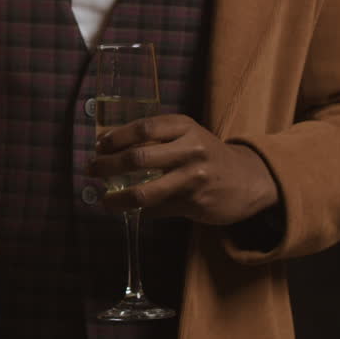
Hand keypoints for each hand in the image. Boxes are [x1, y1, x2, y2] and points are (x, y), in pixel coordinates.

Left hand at [88, 114, 278, 224]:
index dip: (116, 138)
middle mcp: (189, 150)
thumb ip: (157, 138)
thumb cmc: (208, 154)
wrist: (248, 179)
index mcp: (185, 127)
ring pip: (145, 191)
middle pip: (139, 158)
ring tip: (104, 199)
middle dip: (108, 165)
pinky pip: (157, 210)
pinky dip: (139, 211)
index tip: (99, 145)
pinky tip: (128, 210)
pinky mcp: (194, 204)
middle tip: (92, 169)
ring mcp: (192, 178)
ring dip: (118, 197)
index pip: (143, 128)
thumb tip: (111, 148)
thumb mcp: (188, 135)